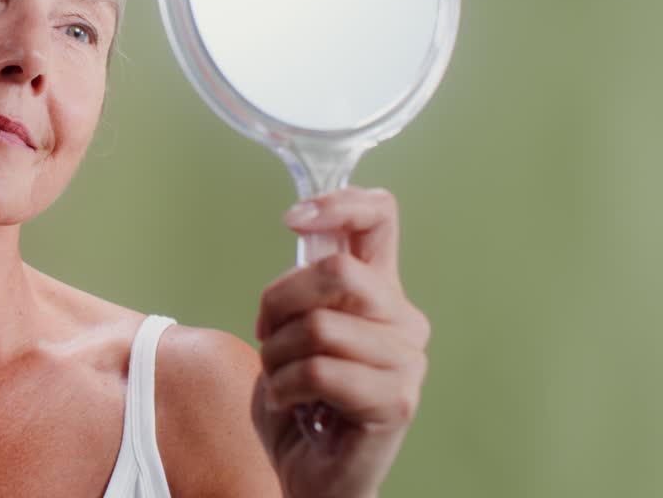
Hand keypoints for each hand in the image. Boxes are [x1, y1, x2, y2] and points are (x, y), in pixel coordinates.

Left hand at [251, 187, 430, 497]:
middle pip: (337, 273)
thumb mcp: (292, 328)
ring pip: (319, 326)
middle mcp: (403, 320)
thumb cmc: (301, 402)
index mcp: (379, 292)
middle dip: (278, 303)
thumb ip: (305, 283)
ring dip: (277, 355)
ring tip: (281, 379)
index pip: (381, 217)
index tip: (293, 218)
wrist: (311, 474)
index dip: (339, 203)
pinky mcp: (396, 400)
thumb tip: (303, 224)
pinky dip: (286, 386)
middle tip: (268, 336)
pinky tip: (292, 404)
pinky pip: (320, 370)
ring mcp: (406, 361)